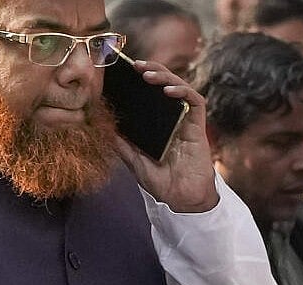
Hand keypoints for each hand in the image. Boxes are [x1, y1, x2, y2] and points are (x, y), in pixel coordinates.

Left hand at [115, 60, 217, 212]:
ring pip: (180, 88)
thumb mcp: (134, 161)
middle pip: (165, 85)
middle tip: (135, 64)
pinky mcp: (198, 128)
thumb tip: (104, 127)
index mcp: (158, 124)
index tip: (123, 71)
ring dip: (165, 77)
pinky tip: (169, 90)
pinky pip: (195, 102)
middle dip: (152, 70)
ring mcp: (186, 122)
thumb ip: (123, 144)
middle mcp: (173, 119)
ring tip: (147, 74)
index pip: (150, 95)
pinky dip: (183, 92)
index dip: (140, 81)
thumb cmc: (161, 182)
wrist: (181, 201)